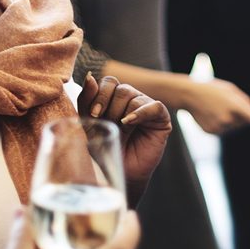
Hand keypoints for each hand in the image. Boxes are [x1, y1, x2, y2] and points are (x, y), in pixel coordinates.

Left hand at [79, 73, 170, 204]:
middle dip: (109, 107)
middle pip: (120, 88)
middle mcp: (132, 98)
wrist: (120, 172)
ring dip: (122, 114)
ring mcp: (146, 106)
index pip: (109, 82)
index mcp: (114, 97)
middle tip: (107, 124)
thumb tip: (89, 76)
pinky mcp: (161, 118)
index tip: (94, 114)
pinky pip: (153, 106)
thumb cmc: (105, 149)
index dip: (99, 95)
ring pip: (133, 96)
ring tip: (120, 131)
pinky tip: (129, 123)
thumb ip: (88, 100)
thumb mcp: (90, 124)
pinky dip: (140, 113)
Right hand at [183, 75, 249, 134]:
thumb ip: (245, 101)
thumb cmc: (213, 89)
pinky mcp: (212, 132)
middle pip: (243, 122)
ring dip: (230, 120)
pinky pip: (223, 130)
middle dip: (240, 115)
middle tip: (227, 103)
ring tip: (217, 108)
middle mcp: (227, 119)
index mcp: (234, 105)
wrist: (189, 95)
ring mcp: (219, 127)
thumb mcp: (230, 88)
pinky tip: (212, 114)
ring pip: (233, 127)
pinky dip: (221, 124)